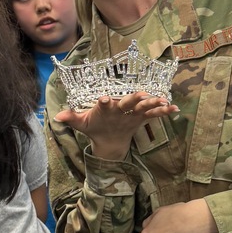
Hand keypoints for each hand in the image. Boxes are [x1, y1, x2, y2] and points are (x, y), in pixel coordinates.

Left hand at [54, 90, 176, 160]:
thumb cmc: (94, 126)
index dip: (105, 100)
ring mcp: (132, 111)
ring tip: (163, 100)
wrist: (107, 137)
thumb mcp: (82, 124)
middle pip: (128, 100)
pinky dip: (163, 111)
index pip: (105, 102)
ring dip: (153, 102)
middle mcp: (120, 106)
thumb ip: (72, 118)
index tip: (104, 99)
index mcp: (106, 107)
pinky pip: (153, 114)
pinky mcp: (141, 117)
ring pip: (144, 105)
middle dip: (135, 98)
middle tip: (142, 94)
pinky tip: (174, 109)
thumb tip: (57, 116)